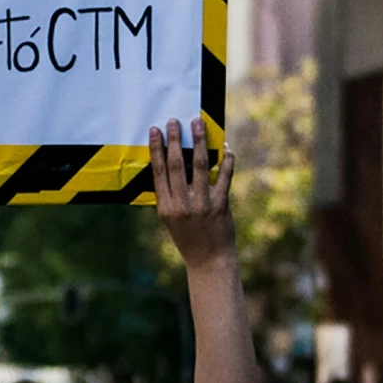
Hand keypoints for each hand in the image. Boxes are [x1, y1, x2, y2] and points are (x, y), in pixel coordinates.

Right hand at [149, 114, 235, 267]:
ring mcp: (202, 204)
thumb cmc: (188, 238)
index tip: (156, 130)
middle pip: (176, 165)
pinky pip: (224, 178)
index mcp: (165, 207)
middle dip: (175, 140)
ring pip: (199, 166)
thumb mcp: (170, 219)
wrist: (208, 261)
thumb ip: (170, 195)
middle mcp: (182, 204)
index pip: (158, 171)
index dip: (157, 149)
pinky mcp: (221, 206)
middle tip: (174, 121)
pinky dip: (226, 161)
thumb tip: (172, 164)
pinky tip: (226, 148)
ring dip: (199, 142)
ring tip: (198, 124)